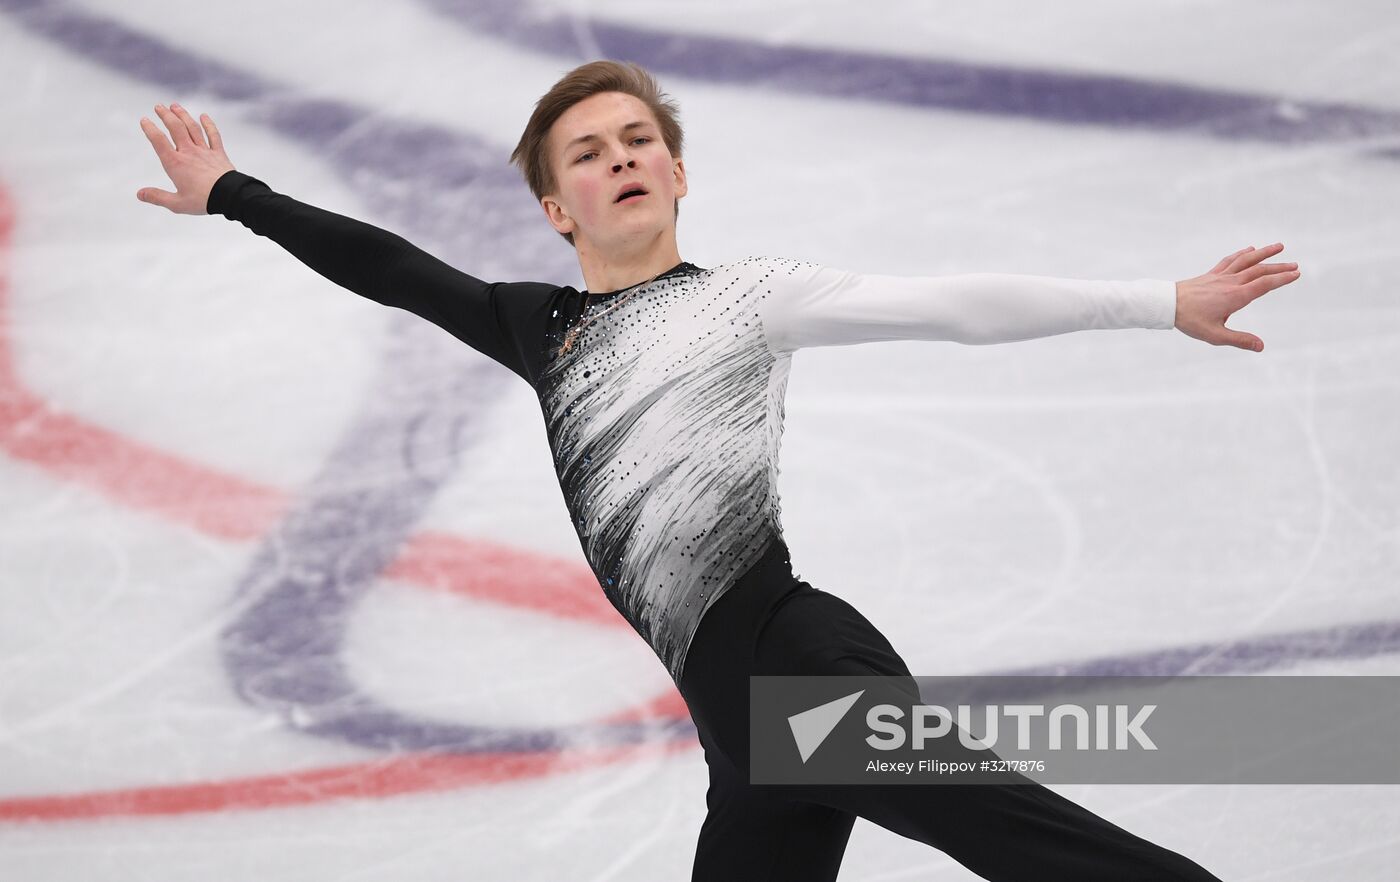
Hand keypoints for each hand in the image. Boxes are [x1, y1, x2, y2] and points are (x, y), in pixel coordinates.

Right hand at [137, 102, 235, 214]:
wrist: (230, 197)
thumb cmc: (203, 201)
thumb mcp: (177, 204)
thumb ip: (158, 197)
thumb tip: (139, 194)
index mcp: (175, 163)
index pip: (158, 141)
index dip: (150, 129)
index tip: (144, 120)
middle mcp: (188, 153)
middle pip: (175, 128)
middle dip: (166, 115)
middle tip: (158, 106)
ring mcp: (204, 151)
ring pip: (192, 128)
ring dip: (183, 115)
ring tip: (175, 106)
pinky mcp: (218, 153)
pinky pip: (213, 135)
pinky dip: (209, 124)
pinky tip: (204, 116)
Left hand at [1174, 243, 1298, 351]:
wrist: (1167, 304)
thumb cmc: (1190, 321)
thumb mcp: (1215, 336)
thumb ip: (1239, 340)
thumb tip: (1261, 346)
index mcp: (1235, 297)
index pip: (1264, 285)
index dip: (1281, 279)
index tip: (1296, 274)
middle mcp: (1230, 283)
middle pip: (1259, 271)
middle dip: (1279, 267)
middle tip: (1296, 265)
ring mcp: (1221, 276)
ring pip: (1246, 260)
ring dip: (1264, 253)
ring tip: (1279, 246)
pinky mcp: (1211, 274)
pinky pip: (1230, 260)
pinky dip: (1242, 254)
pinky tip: (1250, 249)